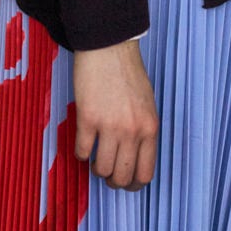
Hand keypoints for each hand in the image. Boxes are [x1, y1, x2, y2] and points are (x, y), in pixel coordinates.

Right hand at [72, 39, 158, 189]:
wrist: (109, 46)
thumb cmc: (128, 72)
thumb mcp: (146, 104)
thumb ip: (142, 131)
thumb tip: (133, 157)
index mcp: (150, 128)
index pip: (145, 173)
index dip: (133, 184)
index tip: (125, 183)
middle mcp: (132, 131)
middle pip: (122, 177)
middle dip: (112, 180)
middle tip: (106, 171)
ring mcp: (110, 126)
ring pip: (101, 169)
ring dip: (96, 168)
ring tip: (94, 158)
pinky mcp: (87, 119)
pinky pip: (82, 152)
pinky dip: (80, 152)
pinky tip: (83, 141)